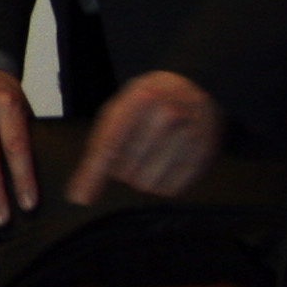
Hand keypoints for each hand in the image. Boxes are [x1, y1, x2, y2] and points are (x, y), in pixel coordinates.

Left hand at [69, 71, 223, 203]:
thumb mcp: (116, 112)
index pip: (110, 146)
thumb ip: (97, 152)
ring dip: (142, 178)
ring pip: (150, 184)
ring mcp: (191, 134)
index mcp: (139, 99)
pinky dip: (163, 183)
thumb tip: (80, 195)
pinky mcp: (206, 153)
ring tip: (149, 155)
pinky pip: (172, 189)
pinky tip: (166, 163)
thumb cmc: (145, 105)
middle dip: (122, 169)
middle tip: (132, 149)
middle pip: (128, 171)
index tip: (80, 197)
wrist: (190, 89)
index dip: (94, 175)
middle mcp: (168, 115)